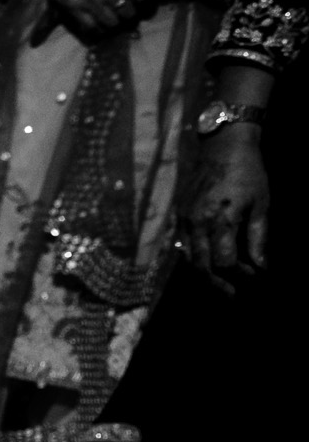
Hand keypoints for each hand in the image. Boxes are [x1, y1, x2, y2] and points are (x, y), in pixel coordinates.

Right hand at [182, 129, 272, 292]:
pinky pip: (184, 246)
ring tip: (220, 284)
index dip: (241, 275)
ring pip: (189, 259)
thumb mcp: (261, 204)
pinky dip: (195, 259)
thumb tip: (261, 267)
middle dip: (218, 284)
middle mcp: (198, 224)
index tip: (255, 277)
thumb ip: (259, 238)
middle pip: (202, 267)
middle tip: (232, 296)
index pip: (225, 261)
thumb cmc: (248, 172)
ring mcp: (184, 220)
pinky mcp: (179, 216)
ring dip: (204, 275)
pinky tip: (208, 262)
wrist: (222, 145)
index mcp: (221, 220)